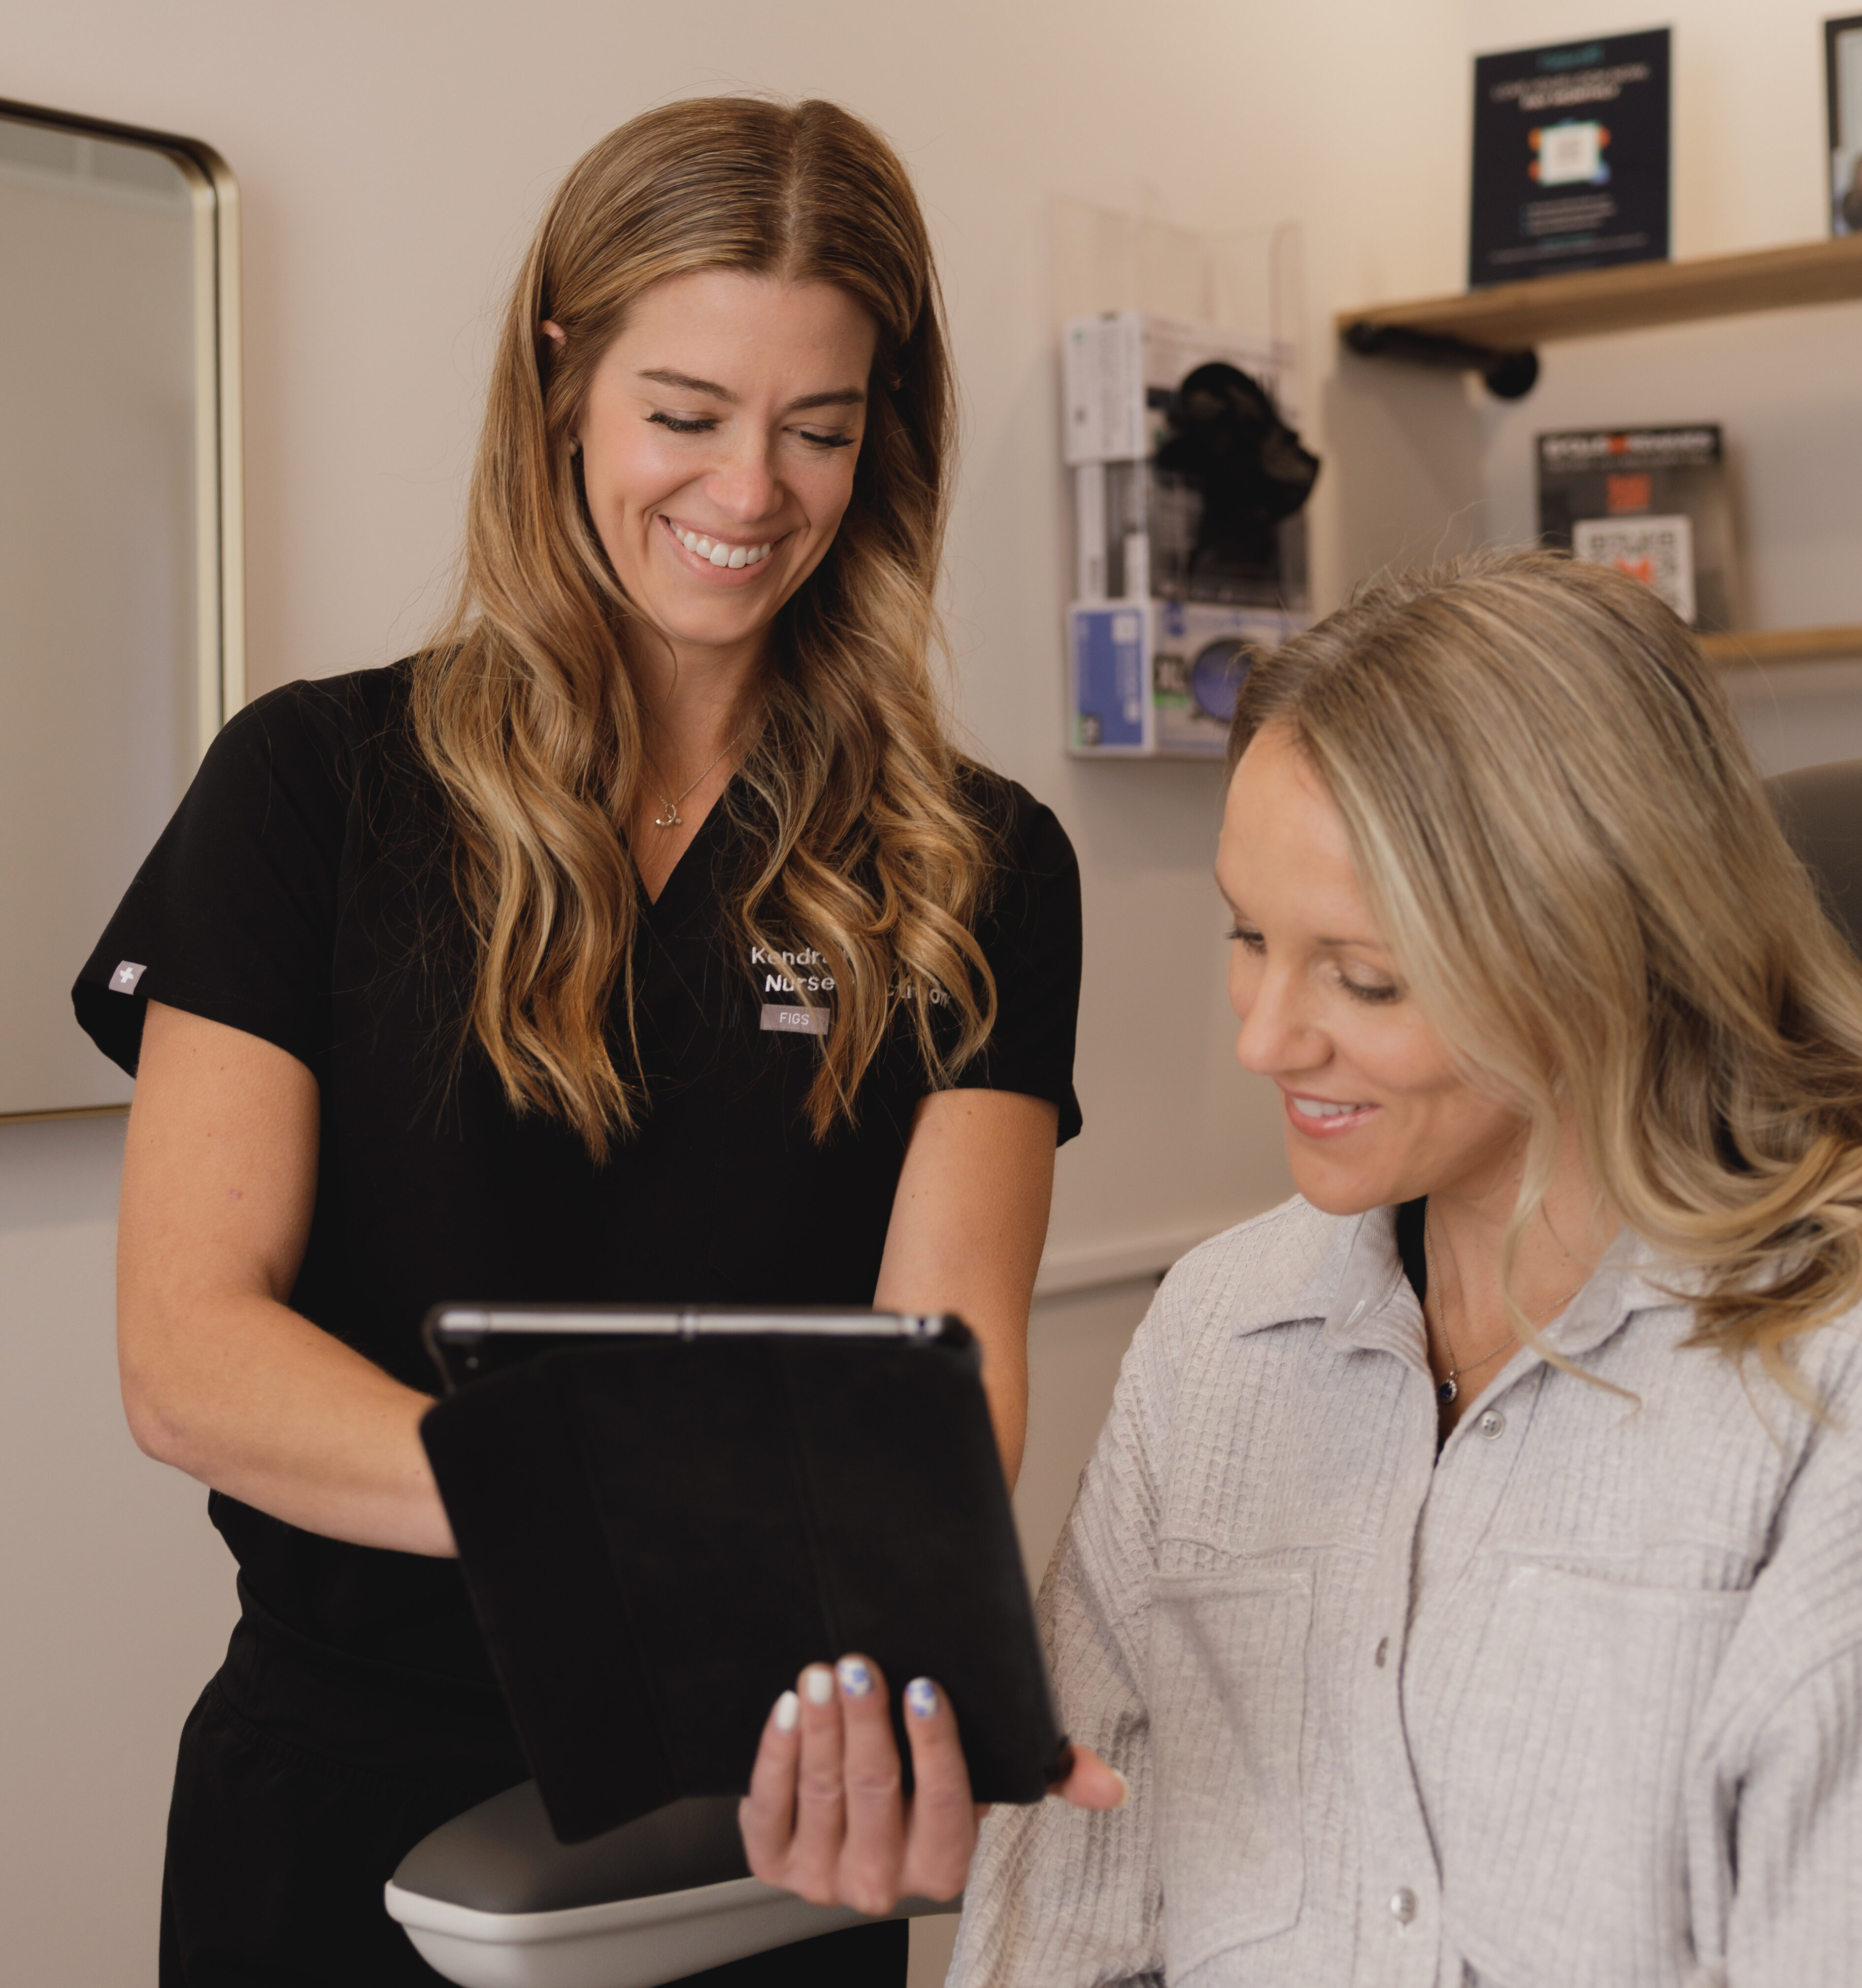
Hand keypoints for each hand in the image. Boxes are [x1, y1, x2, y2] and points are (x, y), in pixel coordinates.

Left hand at [738, 1653, 1125, 1915]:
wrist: (841, 1816)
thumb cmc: (921, 1787)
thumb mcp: (986, 1780)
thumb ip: (1045, 1774)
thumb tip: (1109, 1787)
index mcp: (942, 1865)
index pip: (946, 1806)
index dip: (934, 1747)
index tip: (926, 1688)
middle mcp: (883, 1882)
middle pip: (876, 1794)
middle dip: (868, 1724)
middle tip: (862, 1665)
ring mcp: (822, 1877)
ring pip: (823, 1794)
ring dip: (821, 1728)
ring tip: (823, 1674)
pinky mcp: (773, 1860)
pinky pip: (769, 1807)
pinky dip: (777, 1754)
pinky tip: (788, 1709)